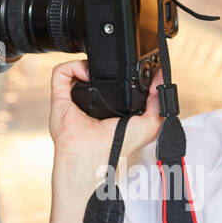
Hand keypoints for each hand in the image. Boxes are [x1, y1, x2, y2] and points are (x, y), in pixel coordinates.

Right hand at [49, 59, 164, 165]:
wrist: (95, 158)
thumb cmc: (117, 149)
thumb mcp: (149, 125)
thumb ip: (158, 103)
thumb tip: (161, 79)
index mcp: (108, 109)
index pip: (110, 84)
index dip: (117, 73)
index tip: (126, 67)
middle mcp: (89, 104)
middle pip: (91, 73)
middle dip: (101, 65)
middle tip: (112, 66)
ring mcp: (73, 100)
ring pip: (75, 69)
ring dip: (88, 64)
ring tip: (99, 71)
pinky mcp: (59, 99)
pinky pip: (61, 72)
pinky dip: (73, 66)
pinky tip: (87, 74)